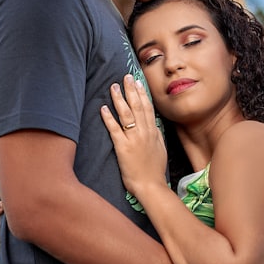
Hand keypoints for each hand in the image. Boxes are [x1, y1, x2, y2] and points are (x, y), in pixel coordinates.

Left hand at [101, 75, 167, 197]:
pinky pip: (115, 129)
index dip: (142, 94)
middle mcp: (145, 132)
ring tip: (114, 86)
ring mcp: (134, 139)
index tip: (138, 82)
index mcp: (153, 132)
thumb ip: (156, 135)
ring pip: (126, 114)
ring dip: (119, 99)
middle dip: (131, 90)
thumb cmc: (155, 170)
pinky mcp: (123, 148)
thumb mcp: (160, 149)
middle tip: (126, 76)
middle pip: (137, 106)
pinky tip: (103, 108)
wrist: (152, 186)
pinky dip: (109, 117)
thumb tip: (153, 123)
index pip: (148, 108)